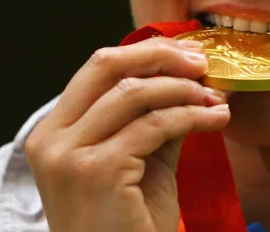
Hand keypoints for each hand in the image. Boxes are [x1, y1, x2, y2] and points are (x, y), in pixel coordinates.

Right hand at [25, 37, 229, 231]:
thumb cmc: (128, 218)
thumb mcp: (141, 159)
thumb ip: (156, 119)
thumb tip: (189, 83)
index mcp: (57, 129)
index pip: (99, 68)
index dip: (146, 53)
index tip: (186, 56)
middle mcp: (54, 137)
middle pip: (108, 66)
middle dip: (161, 57)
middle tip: (201, 63)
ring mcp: (71, 154)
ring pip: (135, 94)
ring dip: (185, 91)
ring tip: (215, 99)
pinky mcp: (99, 171)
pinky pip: (155, 125)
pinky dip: (192, 116)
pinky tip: (216, 120)